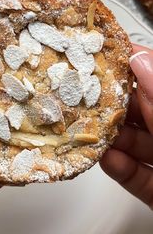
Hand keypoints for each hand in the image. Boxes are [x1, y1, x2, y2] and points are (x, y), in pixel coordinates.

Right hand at [100, 43, 152, 208]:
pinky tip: (108, 159)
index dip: (134, 66)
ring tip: (93, 131)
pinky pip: (140, 178)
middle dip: (116, 106)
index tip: (106, 55)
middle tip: (89, 97)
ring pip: (139, 145)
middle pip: (146, 112)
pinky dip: (122, 170)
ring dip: (114, 139)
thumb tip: (140, 61)